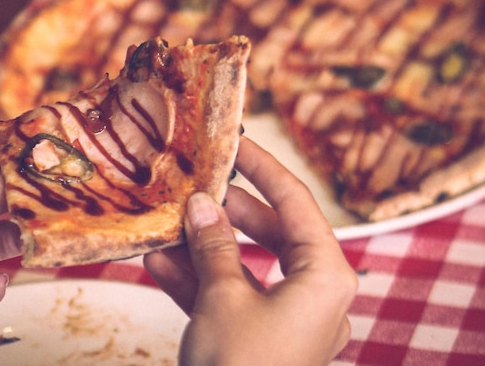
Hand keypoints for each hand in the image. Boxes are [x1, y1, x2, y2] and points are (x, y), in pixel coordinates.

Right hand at [144, 137, 356, 365]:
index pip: (295, 202)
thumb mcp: (224, 299)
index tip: (235, 142)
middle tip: (196, 185)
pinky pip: (231, 300)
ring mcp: (288, 320)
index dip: (263, 167)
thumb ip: (215, 246)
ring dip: (204, 247)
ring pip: (245, 267)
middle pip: (271, 233)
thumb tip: (202, 203)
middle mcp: (314, 294)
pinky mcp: (260, 341)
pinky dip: (198, 283)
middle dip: (227, 211)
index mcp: (326, 275)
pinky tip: (158, 264)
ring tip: (168, 223)